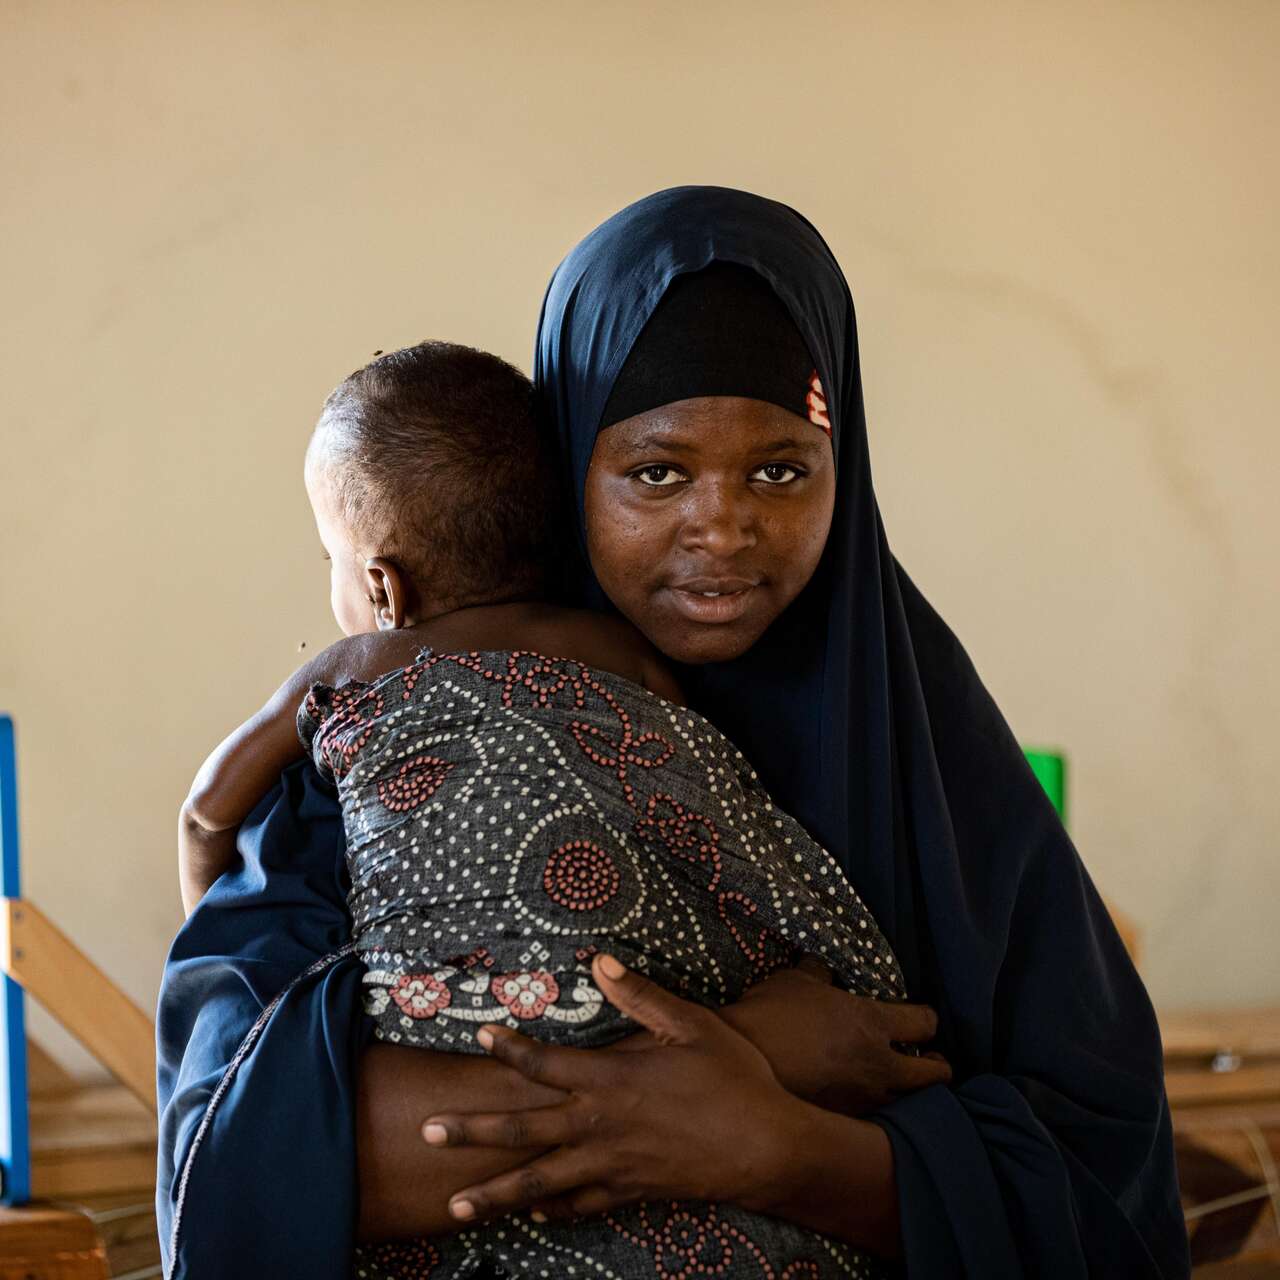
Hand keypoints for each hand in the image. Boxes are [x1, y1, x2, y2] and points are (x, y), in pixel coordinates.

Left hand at [420, 953, 806, 1226]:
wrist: (767, 1147)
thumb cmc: (733, 1077)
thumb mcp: (691, 1024)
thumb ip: (641, 996)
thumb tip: (598, 962)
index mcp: (610, 1079)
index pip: (544, 1064)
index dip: (508, 1049)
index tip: (479, 1035)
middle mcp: (600, 1126)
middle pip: (523, 1131)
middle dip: (472, 1132)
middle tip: (428, 1131)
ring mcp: (612, 1165)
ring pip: (540, 1183)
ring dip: (495, 1193)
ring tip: (456, 1206)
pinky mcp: (630, 1191)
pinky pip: (580, 1205)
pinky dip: (552, 1211)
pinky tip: (533, 1215)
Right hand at [717, 956, 950, 1114]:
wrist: (742, 1062)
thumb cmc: (770, 1014)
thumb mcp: (795, 981)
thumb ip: (820, 974)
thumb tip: (824, 969)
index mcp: (872, 1022)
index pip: (925, 1022)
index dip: (929, 1019)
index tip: (925, 1019)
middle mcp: (878, 1065)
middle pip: (935, 1074)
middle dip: (939, 1066)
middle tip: (935, 1061)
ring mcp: (863, 1098)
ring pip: (913, 1104)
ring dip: (915, 1094)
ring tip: (907, 1087)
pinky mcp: (845, 1122)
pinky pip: (878, 1120)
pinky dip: (883, 1112)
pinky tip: (871, 1104)